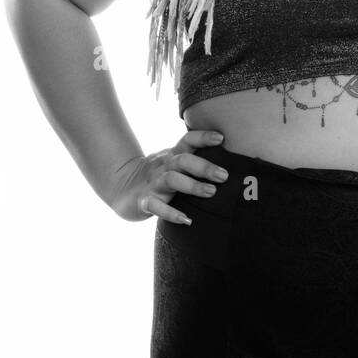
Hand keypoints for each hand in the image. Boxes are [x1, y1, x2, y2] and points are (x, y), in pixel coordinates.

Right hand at [108, 129, 230, 223]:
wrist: (123, 188)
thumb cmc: (161, 175)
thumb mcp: (176, 163)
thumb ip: (197, 160)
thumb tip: (234, 164)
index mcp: (174, 155)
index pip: (188, 140)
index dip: (203, 137)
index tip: (221, 138)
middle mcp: (164, 166)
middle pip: (183, 160)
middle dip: (204, 167)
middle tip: (224, 175)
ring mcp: (153, 183)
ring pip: (172, 180)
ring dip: (192, 186)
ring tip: (211, 192)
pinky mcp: (144, 201)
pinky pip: (156, 206)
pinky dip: (171, 213)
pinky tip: (186, 220)